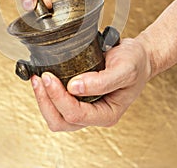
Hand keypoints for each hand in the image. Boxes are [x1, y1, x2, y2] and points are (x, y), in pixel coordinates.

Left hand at [31, 38, 151, 130]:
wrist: (138, 56)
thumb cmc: (135, 63)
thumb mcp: (124, 69)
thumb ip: (102, 81)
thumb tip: (74, 87)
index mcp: (107, 113)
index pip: (76, 114)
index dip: (59, 98)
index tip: (49, 77)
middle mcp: (94, 113)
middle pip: (61, 121)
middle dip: (46, 101)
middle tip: (40, 78)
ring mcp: (86, 106)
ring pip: (57, 115)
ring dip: (44, 99)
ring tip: (37, 79)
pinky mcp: (79, 96)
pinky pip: (58, 103)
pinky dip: (47, 93)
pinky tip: (44, 79)